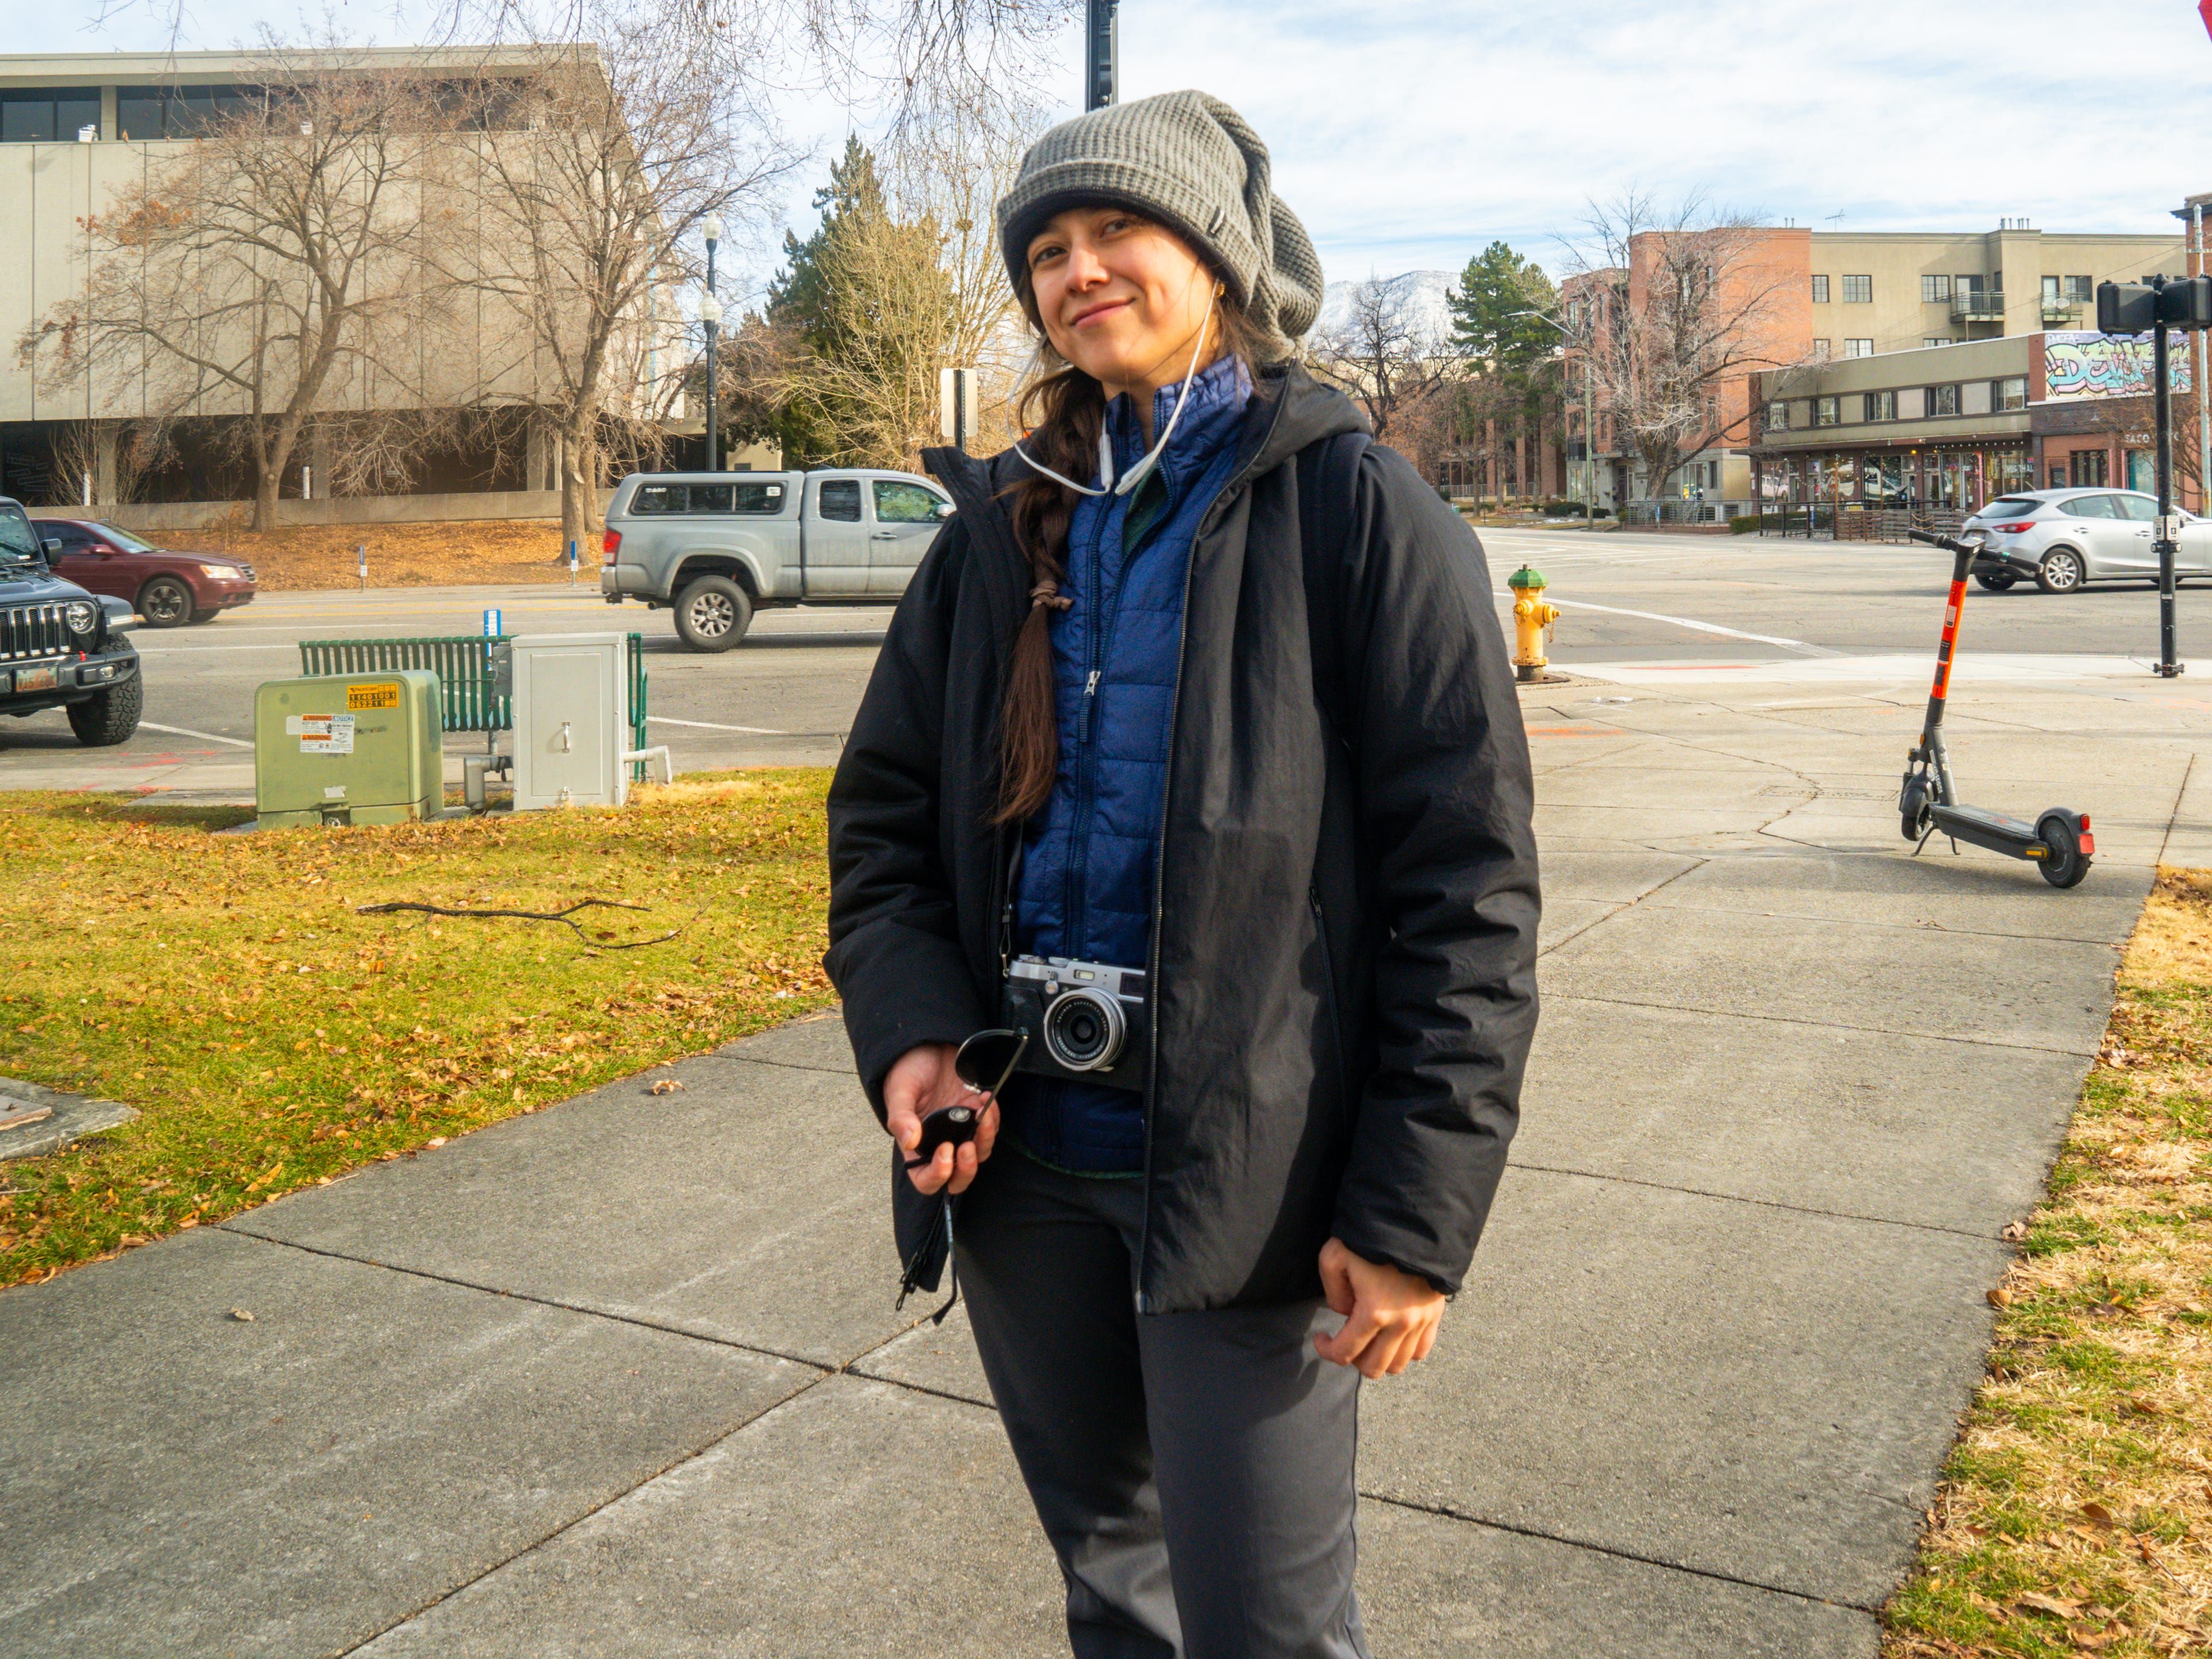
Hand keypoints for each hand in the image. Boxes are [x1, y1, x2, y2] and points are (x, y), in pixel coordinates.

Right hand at [883, 1042, 999, 1196]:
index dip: (937, 1174)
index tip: (945, 1150)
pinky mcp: (977, 1116)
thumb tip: (910, 1143)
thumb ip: (901, 1118)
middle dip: (966, 1170)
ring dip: (984, 1139)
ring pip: (979, 1155)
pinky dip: (992, 1119)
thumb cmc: (909, 1070)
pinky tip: (985, 1099)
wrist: (929, 1045)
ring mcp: (961, 1131)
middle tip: (968, 1146)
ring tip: (982, 1112)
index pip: (925, 1178)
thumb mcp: (899, 1091)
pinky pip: (990, 1129)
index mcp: (917, 1146)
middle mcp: (940, 1144)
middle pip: (958, 1178)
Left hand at [1313, 1237, 1444, 1378]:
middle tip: (1346, 1338)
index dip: (1326, 1351)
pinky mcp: (1435, 1314)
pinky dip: (1405, 1351)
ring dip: (1379, 1357)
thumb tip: (1346, 1313)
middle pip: (1373, 1367)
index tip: (1321, 1338)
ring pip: (1398, 1364)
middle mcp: (1401, 1323)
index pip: (1345, 1353)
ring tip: (1370, 1338)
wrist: (1414, 1219)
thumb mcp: (1334, 1255)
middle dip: (1353, 1358)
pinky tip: (1393, 1335)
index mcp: (1373, 1312)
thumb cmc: (1371, 1235)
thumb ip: (1333, 1291)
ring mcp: (1421, 1321)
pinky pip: (1422, 1350)